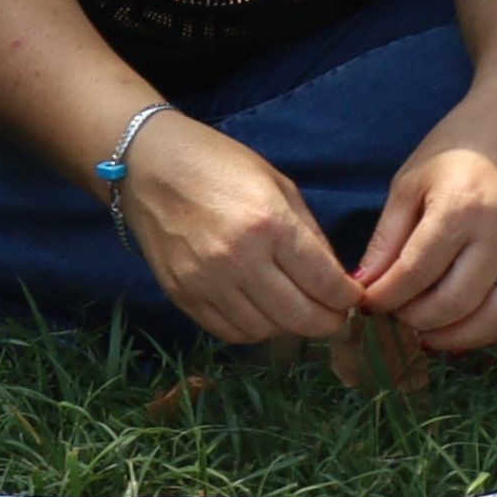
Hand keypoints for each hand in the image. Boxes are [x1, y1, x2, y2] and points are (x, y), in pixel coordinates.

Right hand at [106, 113, 369, 346]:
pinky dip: (253, 329)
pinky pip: (230, 332)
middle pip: (301, 317)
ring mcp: (206, 281)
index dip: (348, 298)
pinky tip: (261, 312)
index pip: (326, 284)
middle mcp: (239, 259)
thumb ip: (309, 234)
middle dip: (328, 322)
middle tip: (333, 315)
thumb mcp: (278, 186)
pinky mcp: (182, 294)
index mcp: (270, 224)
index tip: (351, 297)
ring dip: (289, 327)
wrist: (145, 164)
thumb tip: (335, 279)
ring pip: (267, 331)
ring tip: (295, 310)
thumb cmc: (218, 164)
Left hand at [347, 131, 496, 355]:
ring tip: (425, 332)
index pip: (415, 273)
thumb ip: (387, 237)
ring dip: (453, 336)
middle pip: (453, 303)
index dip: (385, 297)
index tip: (366, 305)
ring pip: (492, 319)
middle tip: (395, 319)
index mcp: (460, 209)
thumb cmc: (459, 147)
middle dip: (415, 320)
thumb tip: (364, 284)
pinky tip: (462, 324)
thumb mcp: (410, 182)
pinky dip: (488, 328)